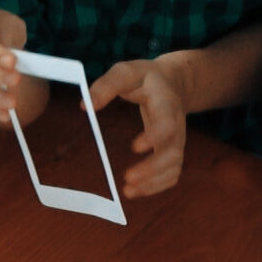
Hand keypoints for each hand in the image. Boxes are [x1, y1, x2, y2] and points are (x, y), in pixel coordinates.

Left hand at [87, 57, 187, 198]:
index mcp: (166, 103)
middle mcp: (177, 124)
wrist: (174, 82)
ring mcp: (177, 140)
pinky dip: (157, 185)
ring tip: (128, 190)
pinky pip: (172, 173)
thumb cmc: (145, 77)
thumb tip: (84, 105)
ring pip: (173, 166)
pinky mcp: (173, 150)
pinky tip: (137, 190)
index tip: (134, 147)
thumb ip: (106, 85)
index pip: (167, 123)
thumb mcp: (126, 71)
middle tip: (127, 178)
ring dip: (154, 182)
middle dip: (152, 168)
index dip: (154, 137)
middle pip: (172, 152)